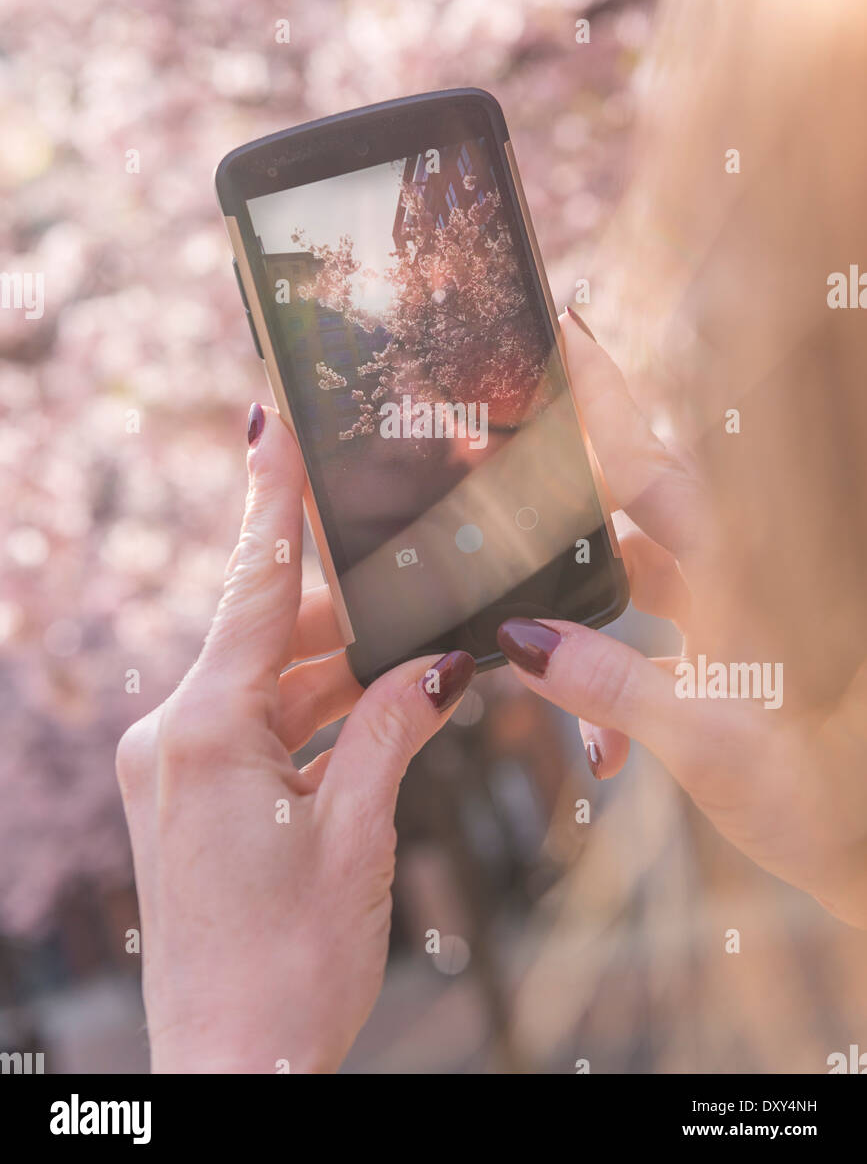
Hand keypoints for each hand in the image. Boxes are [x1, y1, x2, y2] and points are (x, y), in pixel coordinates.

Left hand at [116, 404, 474, 1073]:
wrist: (231, 1072)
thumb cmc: (287, 968)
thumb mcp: (358, 837)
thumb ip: (397, 730)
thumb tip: (449, 663)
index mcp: (203, 731)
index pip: (252, 587)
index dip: (272, 499)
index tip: (274, 422)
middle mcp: (175, 735)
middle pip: (274, 637)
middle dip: (352, 611)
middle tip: (418, 571)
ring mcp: (176, 767)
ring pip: (274, 685)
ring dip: (345, 674)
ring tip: (424, 652)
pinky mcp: (190, 796)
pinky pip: (263, 729)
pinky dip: (321, 719)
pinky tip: (384, 711)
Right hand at [498, 313, 866, 928]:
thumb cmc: (824, 789)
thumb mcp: (707, 741)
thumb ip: (608, 685)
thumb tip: (521, 643)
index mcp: (735, 569)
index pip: (647, 463)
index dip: (600, 396)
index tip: (562, 328)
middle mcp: (731, 576)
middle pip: (631, 501)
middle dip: (563, 486)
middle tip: (498, 459)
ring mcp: (729, 615)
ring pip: (632, 574)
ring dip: (578, 605)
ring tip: (522, 637)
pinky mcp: (726, 658)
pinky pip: (646, 642)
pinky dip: (609, 682)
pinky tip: (600, 754)